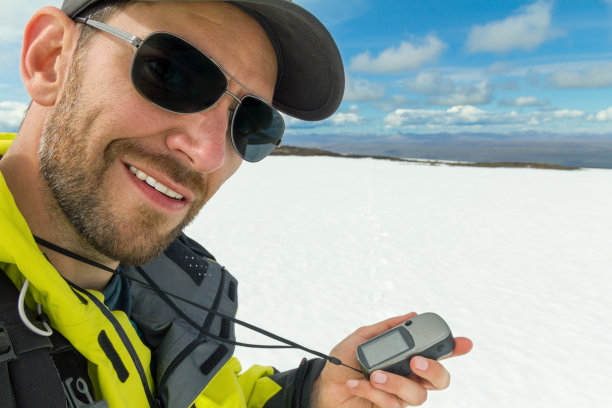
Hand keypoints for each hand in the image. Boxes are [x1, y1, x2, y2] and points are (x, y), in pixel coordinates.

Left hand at [310, 313, 472, 407]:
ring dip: (395, 382)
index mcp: (406, 358)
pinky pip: (391, 404)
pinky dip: (371, 390)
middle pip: (440, 379)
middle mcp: (409, 378)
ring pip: (417, 395)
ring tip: (374, 374)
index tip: (464, 343)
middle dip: (433, 369)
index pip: (436, 353)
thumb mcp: (361, 338)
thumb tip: (411, 315)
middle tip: (416, 362)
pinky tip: (356, 382)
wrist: (324, 388)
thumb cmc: (344, 363)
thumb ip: (386, 328)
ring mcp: (400, 397)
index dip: (454, 349)